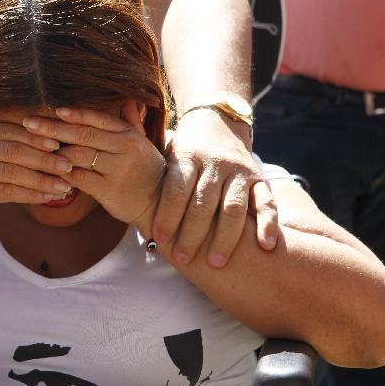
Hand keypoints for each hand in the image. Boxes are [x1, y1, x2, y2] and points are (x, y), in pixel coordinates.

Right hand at [0, 121, 75, 221]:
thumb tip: (0, 104)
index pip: (11, 132)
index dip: (37, 138)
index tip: (60, 144)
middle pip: (15, 152)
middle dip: (45, 159)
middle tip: (68, 164)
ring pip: (13, 173)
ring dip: (42, 180)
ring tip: (64, 184)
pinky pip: (9, 193)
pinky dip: (31, 195)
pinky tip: (48, 197)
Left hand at [22, 104, 165, 226]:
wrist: (159, 205)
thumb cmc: (147, 172)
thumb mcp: (143, 145)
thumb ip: (131, 123)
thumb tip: (126, 100)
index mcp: (128, 135)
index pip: (97, 119)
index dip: (74, 114)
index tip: (53, 109)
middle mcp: (123, 149)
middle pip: (82, 135)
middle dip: (52, 128)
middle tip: (28, 123)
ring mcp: (116, 170)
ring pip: (78, 156)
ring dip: (53, 152)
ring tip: (32, 147)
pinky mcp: (108, 191)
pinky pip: (78, 179)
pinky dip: (61, 174)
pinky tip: (47, 171)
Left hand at [156, 108, 278, 266]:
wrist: (218, 122)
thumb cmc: (182, 152)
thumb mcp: (164, 156)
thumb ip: (150, 177)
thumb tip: (116, 201)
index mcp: (187, 158)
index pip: (176, 188)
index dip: (167, 214)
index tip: (157, 238)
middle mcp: (215, 164)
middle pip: (203, 203)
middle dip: (192, 234)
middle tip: (181, 259)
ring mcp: (239, 172)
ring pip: (234, 207)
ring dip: (225, 237)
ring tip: (214, 262)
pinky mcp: (258, 178)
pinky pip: (267, 202)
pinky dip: (268, 224)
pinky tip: (265, 246)